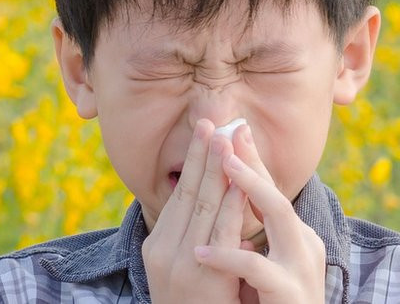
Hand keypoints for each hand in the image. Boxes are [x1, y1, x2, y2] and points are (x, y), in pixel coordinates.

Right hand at [142, 119, 252, 302]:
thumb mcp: (183, 270)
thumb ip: (193, 240)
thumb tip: (211, 207)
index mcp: (158, 245)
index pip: (179, 195)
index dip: (193, 163)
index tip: (205, 132)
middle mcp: (163, 250)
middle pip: (187, 193)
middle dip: (201, 155)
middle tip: (211, 121)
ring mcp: (180, 263)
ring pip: (203, 207)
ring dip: (217, 170)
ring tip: (227, 139)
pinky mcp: (200, 277)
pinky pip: (220, 233)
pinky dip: (231, 205)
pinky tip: (240, 182)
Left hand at [193, 124, 325, 303]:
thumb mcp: (262, 268)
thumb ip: (251, 239)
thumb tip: (230, 209)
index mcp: (294, 237)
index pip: (269, 191)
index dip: (251, 160)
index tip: (231, 130)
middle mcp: (304, 245)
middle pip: (276, 192)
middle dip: (252, 160)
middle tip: (228, 133)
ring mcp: (301, 268)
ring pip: (279, 215)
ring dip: (248, 187)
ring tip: (222, 166)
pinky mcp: (290, 293)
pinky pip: (256, 268)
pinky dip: (227, 257)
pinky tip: (201, 252)